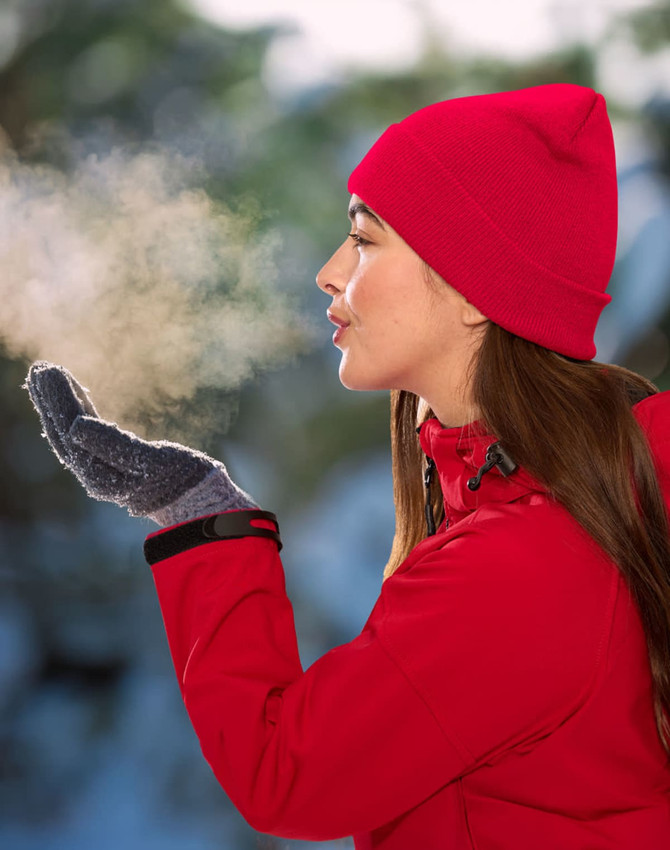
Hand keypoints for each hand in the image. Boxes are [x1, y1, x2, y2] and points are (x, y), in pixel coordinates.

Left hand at [23, 361, 257, 525]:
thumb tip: (76, 426)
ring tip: (49, 375)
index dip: (59, 399)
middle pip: (64, 431)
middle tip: (41, 367)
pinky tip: (78, 398)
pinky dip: (80, 412)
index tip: (50, 369)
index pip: (70, 429)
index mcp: (100, 473)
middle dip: (52, 399)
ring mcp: (102, 470)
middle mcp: (94, 474)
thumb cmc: (181, 481)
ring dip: (60, 404)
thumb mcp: (152, 462)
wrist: (199, 502)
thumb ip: (114, 446)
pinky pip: (87, 435)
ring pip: (72, 432)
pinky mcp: (114, 464)